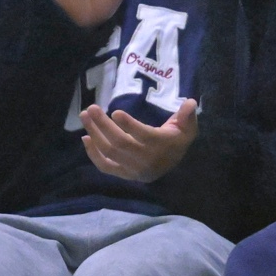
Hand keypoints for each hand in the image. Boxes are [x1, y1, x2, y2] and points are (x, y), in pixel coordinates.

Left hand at [80, 100, 198, 182]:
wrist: (171, 166)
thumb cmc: (177, 141)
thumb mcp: (187, 128)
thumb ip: (187, 115)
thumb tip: (190, 102)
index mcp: (160, 145)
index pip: (143, 136)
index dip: (129, 125)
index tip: (115, 112)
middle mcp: (145, 158)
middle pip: (120, 142)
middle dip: (103, 125)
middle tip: (92, 108)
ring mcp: (132, 168)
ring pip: (109, 152)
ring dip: (94, 134)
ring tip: (85, 116)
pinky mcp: (122, 173)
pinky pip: (104, 166)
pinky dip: (93, 153)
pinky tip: (86, 138)